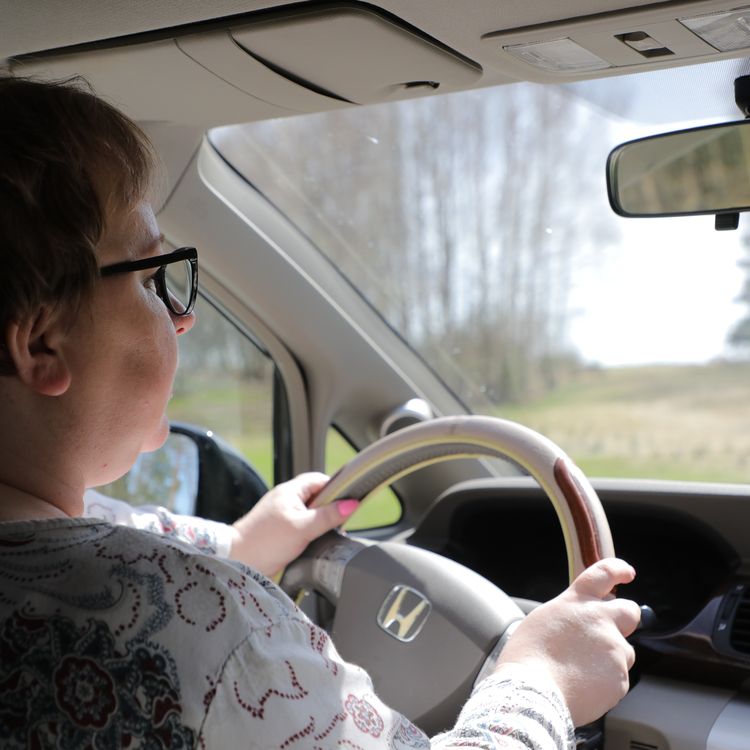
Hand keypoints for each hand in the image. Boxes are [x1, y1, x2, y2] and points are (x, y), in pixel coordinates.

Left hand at [228, 472, 358, 576]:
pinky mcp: (280, 531)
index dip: (336, 488)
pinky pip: (302, 526)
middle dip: (331, 508)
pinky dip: (311, 533)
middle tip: (341, 521)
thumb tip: (352, 504)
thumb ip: (328, 516)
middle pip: (317, 497)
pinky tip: (316, 543)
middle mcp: (286, 500)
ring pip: (310, 513)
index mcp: (290, 490)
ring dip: (321, 522)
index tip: (349, 500)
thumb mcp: (303, 527)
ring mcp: (282, 516)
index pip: (320, 480)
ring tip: (329, 533)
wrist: (237, 561)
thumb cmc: (265, 542)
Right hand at [496, 558, 640, 726]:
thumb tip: (576, 622)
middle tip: (611, 632)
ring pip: (622, 653)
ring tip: (580, 673)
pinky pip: (617, 679)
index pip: (604, 574)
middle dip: (625, 620)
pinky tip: (583, 687)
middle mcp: (599, 620)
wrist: (532, 692)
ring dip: (609, 660)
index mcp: (576, 602)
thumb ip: (567, 614)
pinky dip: (605, 684)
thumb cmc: (527, 658)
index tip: (626, 573)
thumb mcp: (542, 620)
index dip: (618, 570)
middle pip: (629, 611)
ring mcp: (613, 648)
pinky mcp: (620, 678)